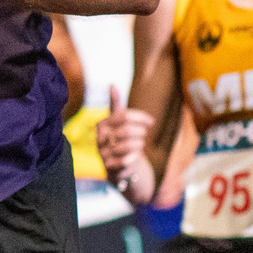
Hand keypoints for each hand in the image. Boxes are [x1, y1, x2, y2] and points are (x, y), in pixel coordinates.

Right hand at [92, 88, 156, 204]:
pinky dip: (135, 158)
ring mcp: (103, 153)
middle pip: (127, 130)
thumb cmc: (120, 139)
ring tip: (139, 145)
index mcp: (102, 124)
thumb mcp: (119, 123)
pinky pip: (127, 160)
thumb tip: (112, 84)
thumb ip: (116, 105)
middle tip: (144, 134)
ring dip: (139, 145)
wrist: (118, 165)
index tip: (152, 121)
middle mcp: (100, 138)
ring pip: (129, 145)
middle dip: (141, 132)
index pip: (124, 116)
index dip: (141, 117)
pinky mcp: (109, 167)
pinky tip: (135, 156)